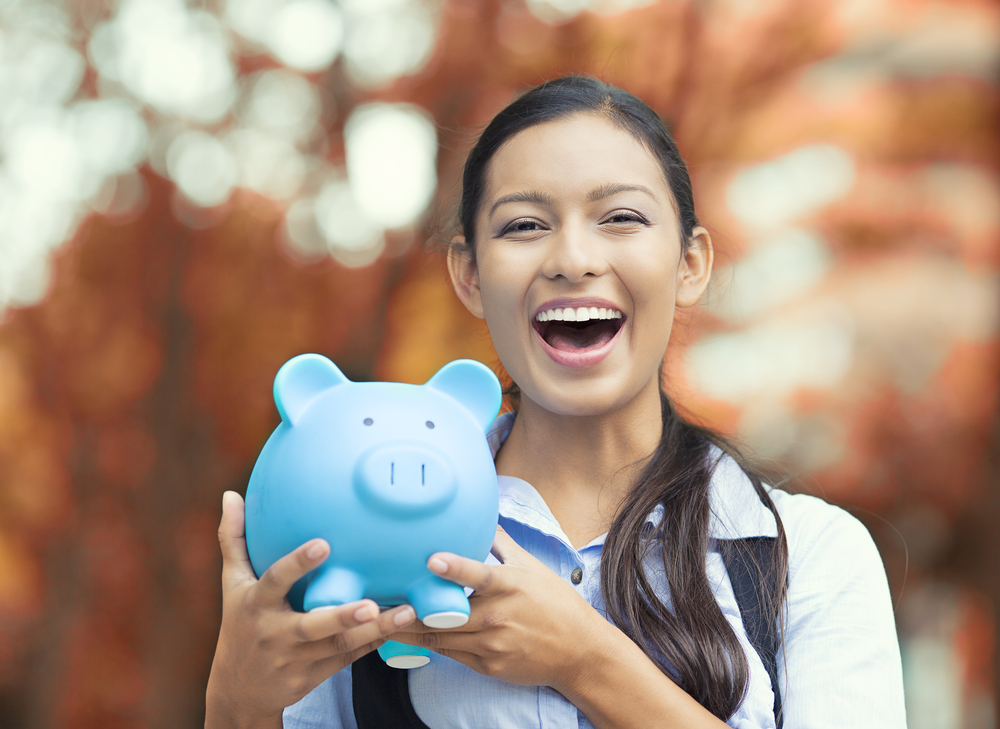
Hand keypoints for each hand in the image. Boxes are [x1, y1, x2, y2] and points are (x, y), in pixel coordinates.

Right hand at [205, 491, 415, 728]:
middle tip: (371, 604)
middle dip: (342, 616)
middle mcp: (276, 632)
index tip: (323, 544)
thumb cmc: (239, 623)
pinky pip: (348, 658)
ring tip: (407, 613)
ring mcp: (296, 658)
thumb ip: (234, 540)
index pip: (275, 580)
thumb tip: (229, 495)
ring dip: (374, 630)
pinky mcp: (313, 676)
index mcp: (257, 604)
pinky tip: (403, 628)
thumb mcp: (232, 584)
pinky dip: (375, 643)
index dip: (297, 564)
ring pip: (339, 645)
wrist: (239, 688)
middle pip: (312, 625)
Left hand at [390, 525, 613, 692]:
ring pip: (439, 637)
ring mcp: (491, 644)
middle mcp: (498, 615)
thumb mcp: (533, 567)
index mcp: (509, 586)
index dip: (455, 567)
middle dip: (410, 608)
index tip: (432, 559)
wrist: (579, 651)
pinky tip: (406, 636)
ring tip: (378, 619)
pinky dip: (428, 644)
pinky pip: (449, 654)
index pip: (479, 575)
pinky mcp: (487, 665)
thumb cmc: (556, 604)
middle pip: (445, 614)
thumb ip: (502, 544)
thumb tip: (484, 515)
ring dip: (408, 629)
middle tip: (378, 597)